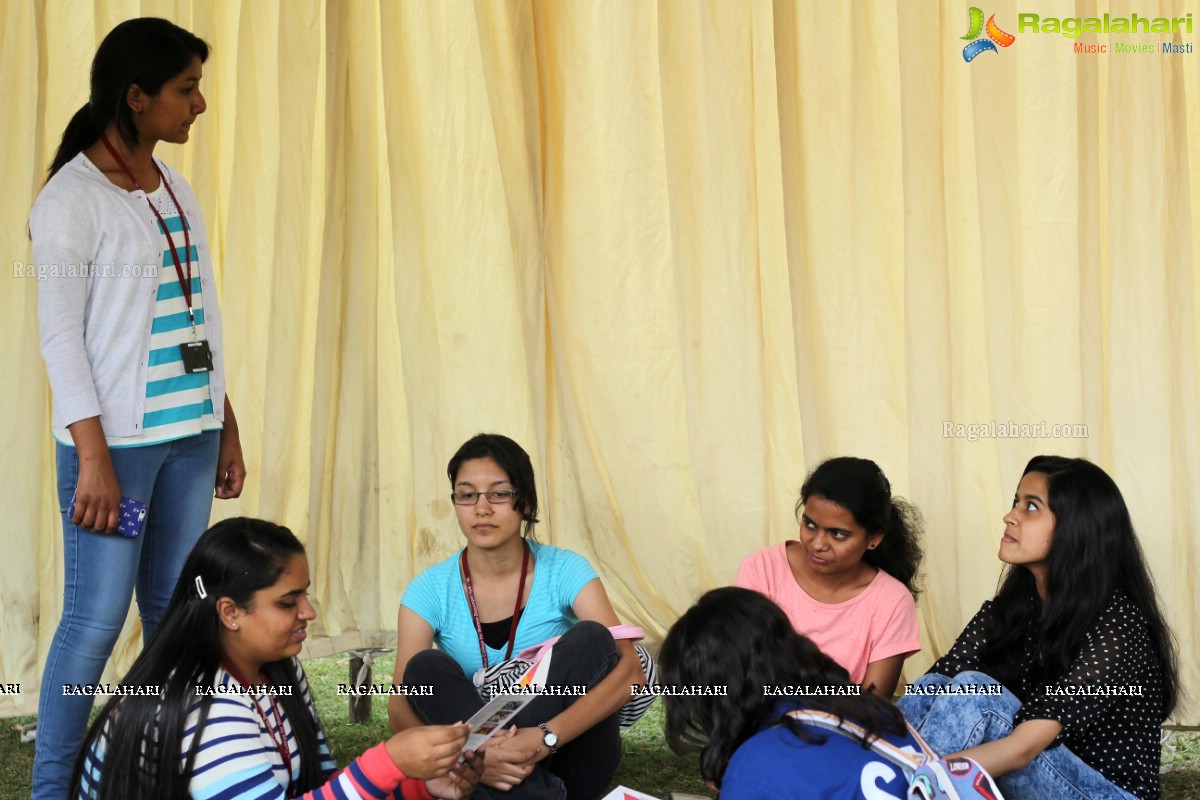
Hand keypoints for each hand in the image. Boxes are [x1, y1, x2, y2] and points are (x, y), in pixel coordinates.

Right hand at [66, 418, 119, 532]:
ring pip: (87, 523)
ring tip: (83, 522)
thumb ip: (112, 504)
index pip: (112, 524)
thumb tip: (108, 517)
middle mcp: (104, 505)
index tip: (104, 531)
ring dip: (84, 525)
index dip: (107, 531)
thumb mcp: (115, 492)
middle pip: (98, 526)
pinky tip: (75, 519)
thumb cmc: (107, 477)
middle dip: (94, 529)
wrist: (97, 465)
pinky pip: (77, 516)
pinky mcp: (82, 499)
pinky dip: (75, 520)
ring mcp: (93, 503)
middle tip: (92, 526)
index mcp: (115, 504)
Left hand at [214, 428, 244, 498]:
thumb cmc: (225, 447)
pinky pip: (229, 480)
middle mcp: (240, 474)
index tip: (215, 494)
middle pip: (235, 490)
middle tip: (212, 490)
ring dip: (223, 488)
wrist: (228, 434)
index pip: (236, 492)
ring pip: (232, 486)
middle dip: (225, 493)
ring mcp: (237, 471)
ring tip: (213, 485)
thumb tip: (219, 493)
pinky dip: (223, 482)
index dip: (226, 496)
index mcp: (240, 473)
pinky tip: (215, 479)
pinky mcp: (233, 467)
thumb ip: (220, 478)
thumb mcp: (221, 464)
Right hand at [384, 723, 469, 780]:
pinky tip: (452, 754)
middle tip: (465, 734)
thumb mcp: (422, 730)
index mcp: (427, 740)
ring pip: (454, 758)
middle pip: (455, 746)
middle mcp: (430, 754)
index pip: (451, 734)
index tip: (468, 726)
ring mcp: (431, 766)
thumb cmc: (405, 740)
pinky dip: (453, 761)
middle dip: (463, 739)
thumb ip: (442, 728)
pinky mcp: (431, 775)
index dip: (462, 730)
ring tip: (458, 743)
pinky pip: (448, 768)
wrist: (392, 760)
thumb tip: (459, 725)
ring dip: (459, 750)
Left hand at [424, 749, 483, 799]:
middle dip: (474, 759)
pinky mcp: (464, 792)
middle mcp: (474, 773)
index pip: (479, 756)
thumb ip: (454, 743)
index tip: (480, 745)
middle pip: (479, 767)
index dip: (481, 751)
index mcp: (472, 763)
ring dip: (465, 770)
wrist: (434, 785)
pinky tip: (451, 774)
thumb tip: (458, 725)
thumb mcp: (448, 755)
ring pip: (473, 777)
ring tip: (456, 764)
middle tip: (467, 752)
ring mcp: (470, 783)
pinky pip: (465, 787)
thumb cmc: (443, 767)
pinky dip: (459, 780)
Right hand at [481, 726, 542, 789]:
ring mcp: (498, 777)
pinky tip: (511, 777)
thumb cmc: (477, 749)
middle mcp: (502, 768)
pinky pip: (507, 787)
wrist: (465, 764)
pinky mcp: (494, 784)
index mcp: (501, 756)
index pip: (521, 756)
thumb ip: (504, 736)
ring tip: (523, 769)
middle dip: (530, 768)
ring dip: (522, 775)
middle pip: (523, 772)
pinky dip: (512, 783)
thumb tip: (515, 728)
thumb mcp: (489, 740)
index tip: (536, 748)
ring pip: (517, 780)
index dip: (531, 753)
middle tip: (532, 762)